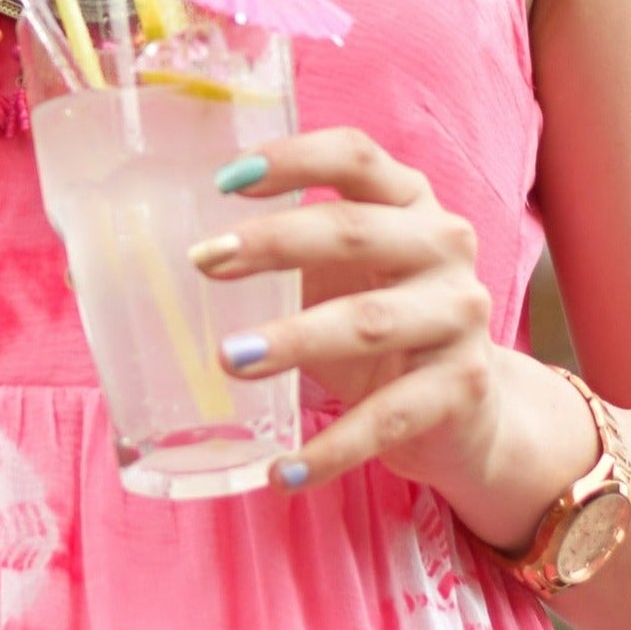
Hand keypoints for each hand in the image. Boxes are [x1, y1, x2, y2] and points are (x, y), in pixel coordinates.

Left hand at [194, 127, 545, 508]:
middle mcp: (443, 246)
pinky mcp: (461, 387)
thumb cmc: (381, 325)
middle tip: (204, 262)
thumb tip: (161, 252)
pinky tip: (281, 473)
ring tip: (229, 359)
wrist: (470, 412)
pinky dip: (331, 450)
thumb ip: (284, 251)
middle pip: (354, 230)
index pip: (355, 156)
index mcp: (409, 201)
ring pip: (368, 320)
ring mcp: (458, 316)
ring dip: (293, 340)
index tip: (224, 180)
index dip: (293, 158)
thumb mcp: (340, 276)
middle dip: (274, 244)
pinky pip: (387, 418)